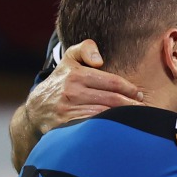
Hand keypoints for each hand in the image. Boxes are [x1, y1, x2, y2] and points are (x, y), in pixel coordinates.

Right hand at [25, 39, 142, 134]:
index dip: (130, 89)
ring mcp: (67, 111)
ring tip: (134, 119)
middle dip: (131, 105)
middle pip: (112, 100)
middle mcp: (71, 92)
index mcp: (76, 74)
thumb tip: (99, 60)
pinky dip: (108, 128)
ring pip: (105, 115)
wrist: (35, 110)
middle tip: (141, 108)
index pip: (113, 83)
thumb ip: (86, 49)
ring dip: (123, 118)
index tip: (138, 95)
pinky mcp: (65, 127)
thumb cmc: (61, 82)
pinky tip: (117, 128)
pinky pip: (94, 128)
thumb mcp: (69, 59)